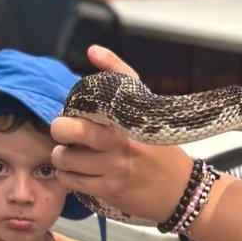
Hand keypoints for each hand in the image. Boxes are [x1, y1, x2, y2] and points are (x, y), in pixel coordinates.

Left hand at [49, 46, 193, 223]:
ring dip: (62, 157)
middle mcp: (121, 142)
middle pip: (73, 129)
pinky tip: (78, 172)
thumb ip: (119, 75)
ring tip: (71, 155)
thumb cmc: (160, 147)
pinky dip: (68, 176)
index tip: (72, 112)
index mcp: (128, 118)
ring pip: (66, 159)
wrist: (182, 190)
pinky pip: (72, 181)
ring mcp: (115, 168)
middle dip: (59, 129)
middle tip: (63, 132)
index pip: (92, 101)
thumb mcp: (146, 107)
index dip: (72, 107)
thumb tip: (93, 50)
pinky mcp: (110, 191)